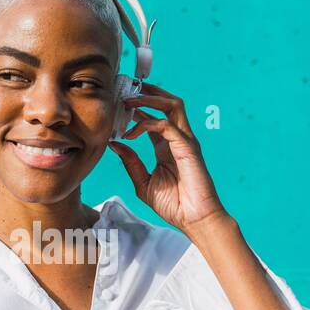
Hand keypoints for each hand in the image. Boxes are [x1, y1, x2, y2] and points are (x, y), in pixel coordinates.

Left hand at [107, 81, 228, 235]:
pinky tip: (131, 133)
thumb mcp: (143, 183)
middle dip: (147, 92)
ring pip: (172, 105)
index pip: (154, 117)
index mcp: (167, 147)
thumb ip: (131, 163)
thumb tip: (115, 144)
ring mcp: (185, 141)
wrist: (194, 220)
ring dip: (150, 98)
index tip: (118, 104)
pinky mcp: (188, 147)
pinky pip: (167, 125)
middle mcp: (178, 139)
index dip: (137, 108)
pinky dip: (147, 124)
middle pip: (167, 103)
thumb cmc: (174, 205)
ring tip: (129, 99)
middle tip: (125, 90)